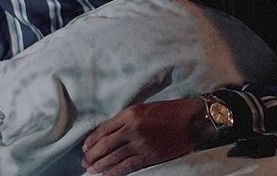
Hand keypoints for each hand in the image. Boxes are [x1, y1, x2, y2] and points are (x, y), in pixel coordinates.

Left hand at [81, 98, 203, 174]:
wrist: (192, 120)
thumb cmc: (170, 111)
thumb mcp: (144, 108)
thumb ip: (126, 119)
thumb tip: (108, 133)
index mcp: (130, 114)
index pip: (103, 130)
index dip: (91, 141)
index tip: (84, 148)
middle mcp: (132, 128)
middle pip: (105, 145)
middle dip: (92, 155)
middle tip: (85, 161)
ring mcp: (140, 143)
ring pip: (113, 157)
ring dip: (99, 165)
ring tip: (92, 169)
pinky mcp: (149, 156)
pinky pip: (126, 166)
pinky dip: (114, 172)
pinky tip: (106, 175)